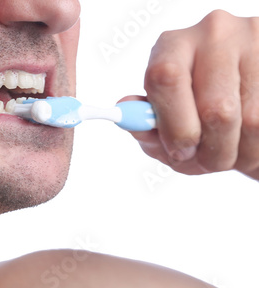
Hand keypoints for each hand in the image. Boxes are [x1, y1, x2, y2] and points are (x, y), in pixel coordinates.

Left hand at [124, 10, 258, 179]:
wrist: (248, 88)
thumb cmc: (196, 104)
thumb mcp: (166, 112)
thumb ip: (147, 124)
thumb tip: (130, 120)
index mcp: (173, 45)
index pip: (165, 78)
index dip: (174, 126)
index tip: (181, 151)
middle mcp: (213, 35)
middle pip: (216, 109)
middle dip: (211, 152)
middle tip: (208, 162)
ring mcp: (254, 41)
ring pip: (251, 121)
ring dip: (240, 153)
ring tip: (233, 151)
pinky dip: (258, 147)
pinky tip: (251, 142)